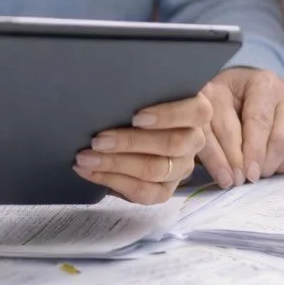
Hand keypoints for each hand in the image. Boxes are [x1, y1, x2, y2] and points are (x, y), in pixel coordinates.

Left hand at [72, 94, 211, 203]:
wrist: (129, 138)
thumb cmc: (135, 107)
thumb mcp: (144, 95)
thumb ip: (141, 93)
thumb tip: (112, 92)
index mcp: (195, 113)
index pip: (196, 112)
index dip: (168, 115)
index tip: (137, 117)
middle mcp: (193, 141)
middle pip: (171, 144)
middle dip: (130, 142)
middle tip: (98, 140)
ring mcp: (181, 168)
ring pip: (155, 170)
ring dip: (116, 164)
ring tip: (86, 157)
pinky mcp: (165, 191)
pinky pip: (143, 192)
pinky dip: (112, 181)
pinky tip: (89, 172)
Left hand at [199, 67, 283, 188]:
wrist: (246, 90)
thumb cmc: (225, 103)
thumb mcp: (212, 112)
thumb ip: (214, 140)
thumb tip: (228, 179)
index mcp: (256, 82)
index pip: (252, 122)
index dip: (241, 153)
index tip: (233, 178)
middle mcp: (282, 89)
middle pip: (275, 136)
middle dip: (259, 162)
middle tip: (247, 179)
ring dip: (271, 166)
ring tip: (256, 173)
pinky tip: (270, 166)